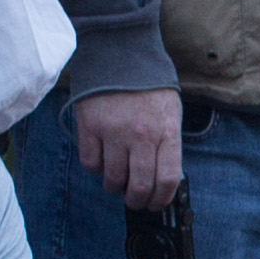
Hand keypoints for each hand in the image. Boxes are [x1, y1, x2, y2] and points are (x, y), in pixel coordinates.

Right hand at [77, 86, 185, 210]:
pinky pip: (90, 163)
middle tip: (134, 200)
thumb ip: (168, 144)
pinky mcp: (89, 127)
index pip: (167, 178)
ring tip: (116, 181)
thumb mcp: (170, 113)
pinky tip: (101, 161)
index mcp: (166, 131)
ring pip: (112, 179)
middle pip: (139, 185)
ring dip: (114, 186)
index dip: (161, 199)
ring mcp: (113, 132)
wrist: (121, 55)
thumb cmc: (149, 87)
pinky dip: (95, 169)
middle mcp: (141, 135)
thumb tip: (163, 178)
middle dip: (136, 200)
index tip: (155, 204)